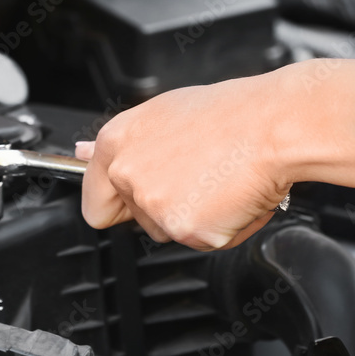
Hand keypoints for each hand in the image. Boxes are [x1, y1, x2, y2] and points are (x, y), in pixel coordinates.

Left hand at [76, 59, 354, 249]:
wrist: (273, 125)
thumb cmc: (229, 114)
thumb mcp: (163, 114)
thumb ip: (124, 143)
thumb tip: (81, 154)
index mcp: (117, 143)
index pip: (93, 202)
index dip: (118, 204)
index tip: (133, 201)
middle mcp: (128, 174)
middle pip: (136, 220)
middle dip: (164, 208)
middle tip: (196, 176)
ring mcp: (155, 205)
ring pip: (169, 232)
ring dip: (193, 216)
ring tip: (218, 179)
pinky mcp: (187, 229)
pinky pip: (200, 242)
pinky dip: (220, 227)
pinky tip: (232, 195)